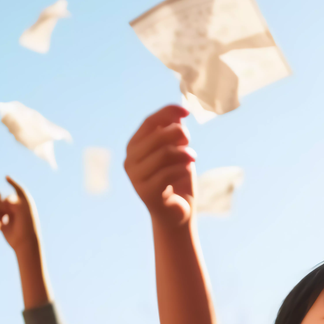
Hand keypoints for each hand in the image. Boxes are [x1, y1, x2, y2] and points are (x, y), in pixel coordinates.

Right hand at [0, 176, 40, 255]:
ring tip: (1, 218)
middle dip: (0, 201)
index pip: (18, 190)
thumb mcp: (21, 207)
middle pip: (3, 198)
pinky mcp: (2, 224)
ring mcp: (9, 216)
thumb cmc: (27, 223)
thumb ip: (10, 200)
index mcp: (24, 203)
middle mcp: (16, 208)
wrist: (25, 241)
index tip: (6, 177)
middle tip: (3, 206)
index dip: (12, 182)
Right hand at [124, 105, 195, 227]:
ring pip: (164, 153)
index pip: (149, 122)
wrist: (176, 212)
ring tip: (192, 157)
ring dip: (184, 153)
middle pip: (157, 136)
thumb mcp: (178, 151)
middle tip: (190, 142)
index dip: (168, 112)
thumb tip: (179, 114)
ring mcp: (135, 177)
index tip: (187, 111)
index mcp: (135, 146)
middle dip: (179, 135)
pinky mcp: (146, 192)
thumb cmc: (177, 178)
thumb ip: (175, 133)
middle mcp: (130, 160)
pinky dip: (183, 168)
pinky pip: (168, 173)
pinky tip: (188, 171)